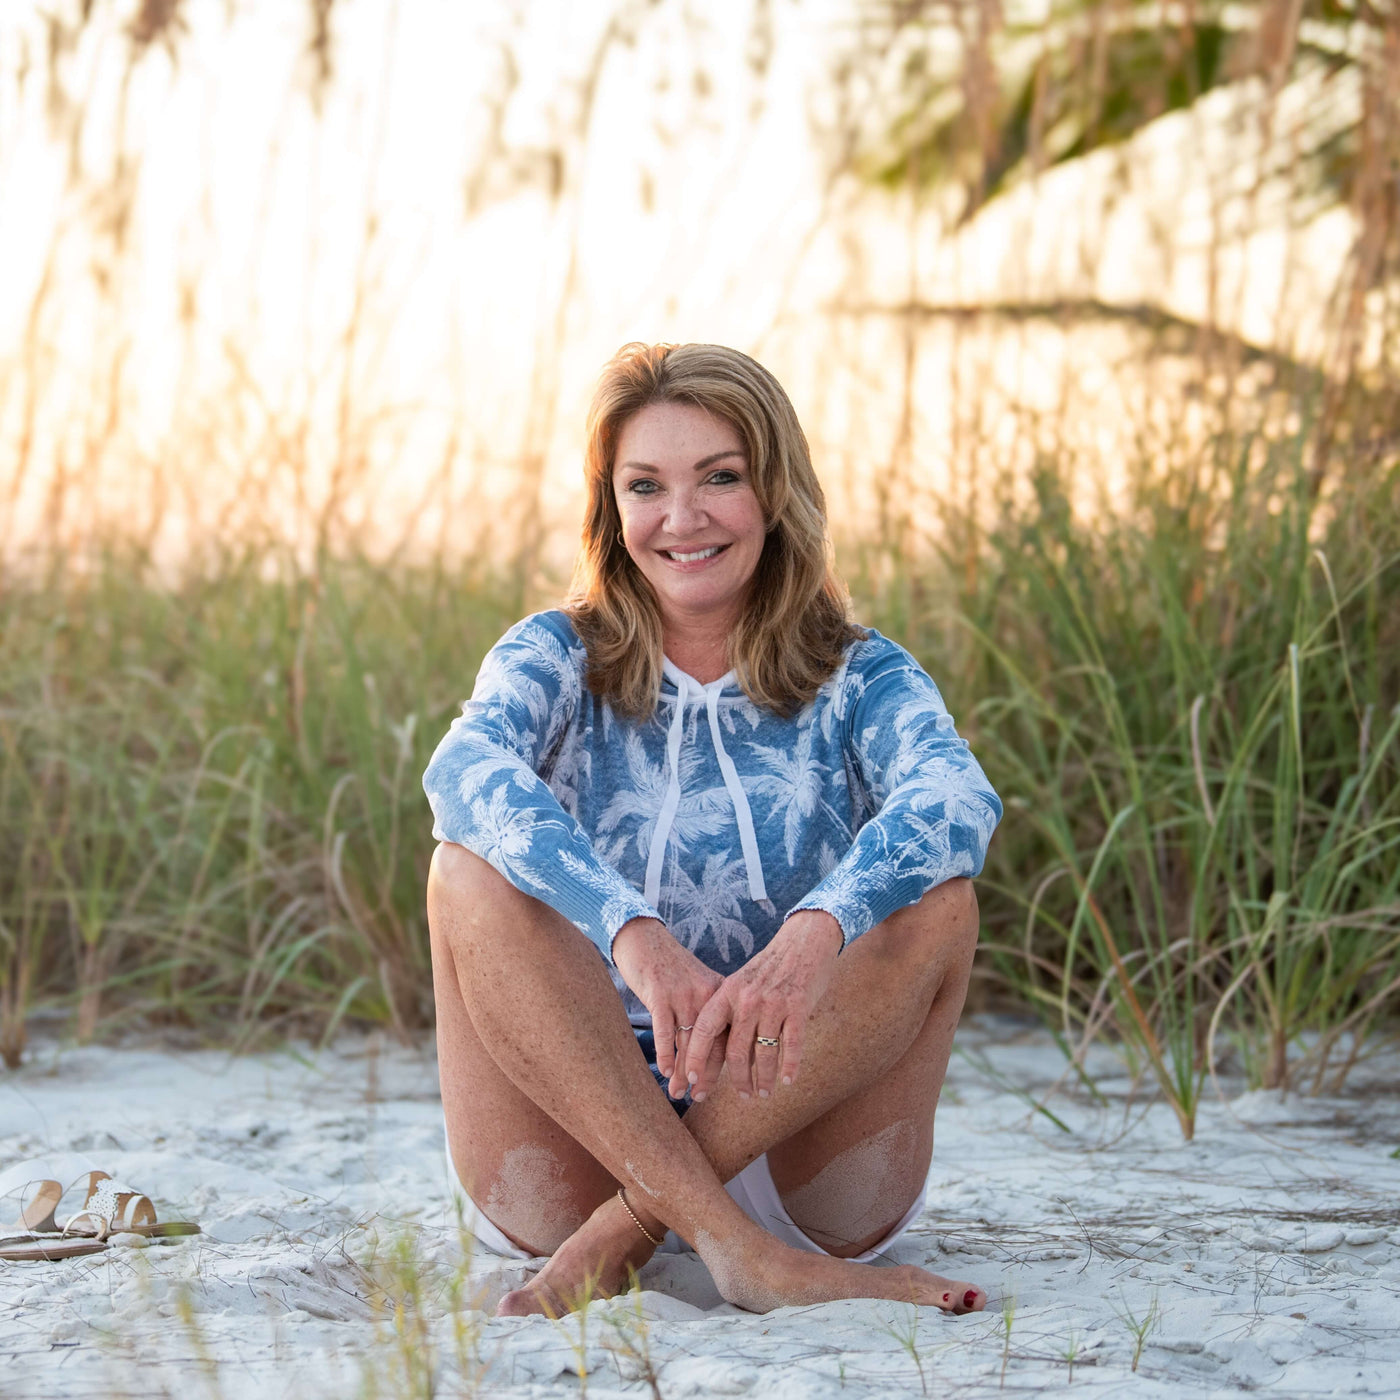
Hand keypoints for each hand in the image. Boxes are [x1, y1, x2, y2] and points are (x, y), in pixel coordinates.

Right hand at [612, 917, 724, 1098]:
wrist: (645, 939)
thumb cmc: (671, 969)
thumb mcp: (697, 987)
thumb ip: (709, 1013)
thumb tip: (716, 1052)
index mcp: (721, 994)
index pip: (729, 1037)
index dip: (727, 1066)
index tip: (724, 1089)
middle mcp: (707, 995)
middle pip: (711, 1044)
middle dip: (706, 1075)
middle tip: (700, 1098)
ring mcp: (683, 995)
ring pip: (688, 1043)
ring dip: (683, 1072)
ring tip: (679, 1093)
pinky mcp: (660, 994)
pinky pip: (666, 1031)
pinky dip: (666, 1054)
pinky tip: (665, 1071)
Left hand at [685, 909, 842, 1101]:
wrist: (805, 939)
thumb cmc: (772, 965)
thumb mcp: (744, 981)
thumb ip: (732, 1010)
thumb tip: (721, 1049)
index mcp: (729, 991)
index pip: (705, 1029)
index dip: (696, 1056)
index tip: (692, 1078)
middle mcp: (748, 998)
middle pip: (736, 1051)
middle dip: (737, 1079)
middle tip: (743, 1096)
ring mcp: (773, 1003)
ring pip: (764, 1053)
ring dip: (764, 1079)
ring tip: (764, 1093)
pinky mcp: (798, 1007)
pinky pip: (792, 1045)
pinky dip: (789, 1067)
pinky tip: (787, 1081)